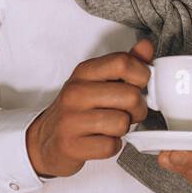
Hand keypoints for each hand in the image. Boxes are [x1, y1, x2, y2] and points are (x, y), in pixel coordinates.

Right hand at [25, 38, 152, 177]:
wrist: (45, 140)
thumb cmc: (77, 109)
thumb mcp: (97, 81)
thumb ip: (124, 64)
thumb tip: (146, 46)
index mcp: (84, 72)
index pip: (123, 62)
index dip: (142, 76)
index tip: (139, 86)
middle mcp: (75, 93)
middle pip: (130, 96)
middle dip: (137, 109)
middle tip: (127, 113)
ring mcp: (71, 119)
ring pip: (122, 123)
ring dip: (123, 129)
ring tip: (111, 127)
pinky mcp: (71, 145)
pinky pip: (111, 146)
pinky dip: (112, 146)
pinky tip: (101, 140)